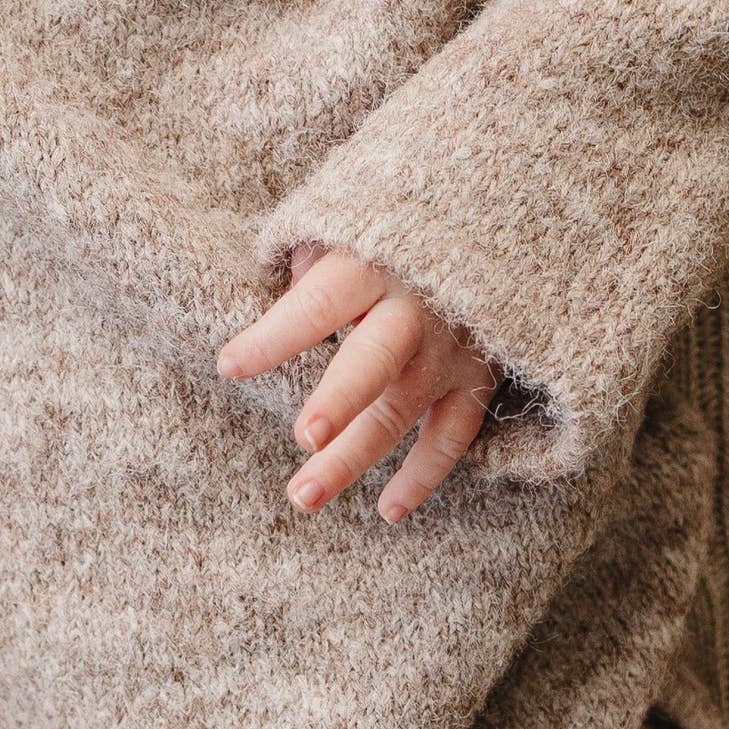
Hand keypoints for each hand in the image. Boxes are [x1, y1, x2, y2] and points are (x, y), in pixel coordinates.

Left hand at [217, 248, 501, 519]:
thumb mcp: (351, 219)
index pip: (317, 305)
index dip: (274, 337)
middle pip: (374, 361)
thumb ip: (313, 256)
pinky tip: (388, 509)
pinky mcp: (479, 376)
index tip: (229, 366)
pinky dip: (424, 475)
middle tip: (305, 439)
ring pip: (403, 410)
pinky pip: (452, 435)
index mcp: (375, 263)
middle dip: (341, 401)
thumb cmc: (398, 226)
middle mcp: (417, 308)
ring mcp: (452, 347)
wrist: (498, 222)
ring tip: (304, 495)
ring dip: (354, 457)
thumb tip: (285, 295)